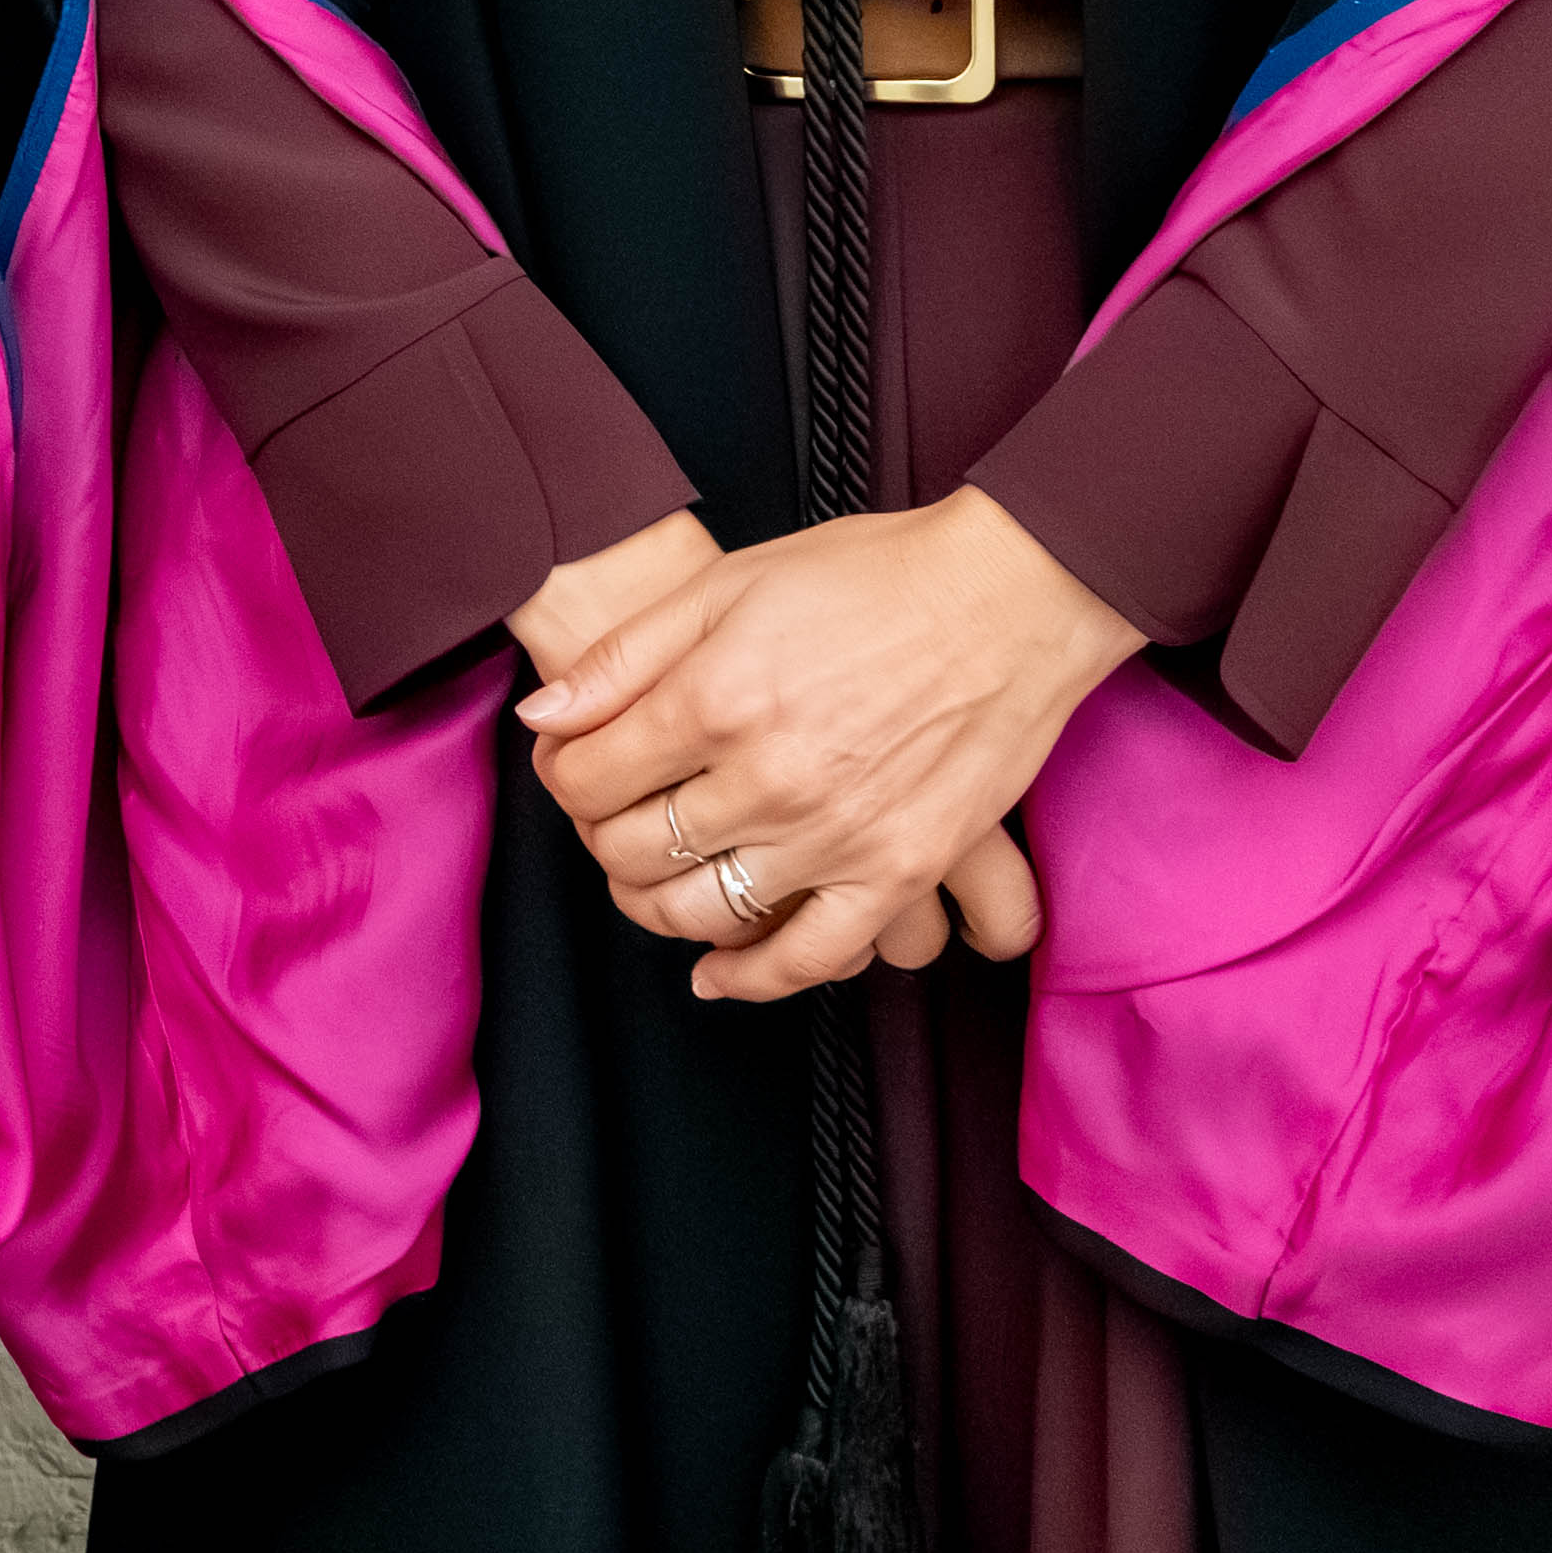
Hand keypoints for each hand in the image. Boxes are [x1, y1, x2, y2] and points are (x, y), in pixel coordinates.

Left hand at [506, 514, 1004, 981]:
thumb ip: (626, 656)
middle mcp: (767, 778)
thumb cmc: (869, 575)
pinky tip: (717, 972)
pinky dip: (752, 977)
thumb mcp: (726, 584)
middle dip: (599, 836)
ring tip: (650, 878)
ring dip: (654, 906)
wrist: (1006, 598)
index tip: (573, 764)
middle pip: (631, 849)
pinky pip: (809, 957)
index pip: (584, 779)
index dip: (561, 775)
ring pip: (701, 911)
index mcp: (715, 699)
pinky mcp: (898, 871)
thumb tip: (545, 716)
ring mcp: (835, 834)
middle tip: (610, 815)